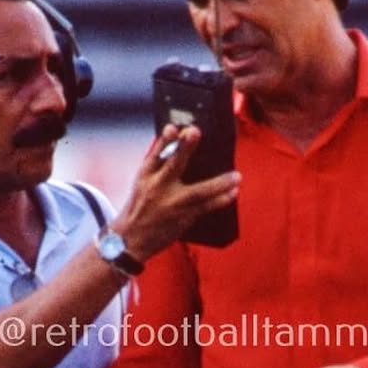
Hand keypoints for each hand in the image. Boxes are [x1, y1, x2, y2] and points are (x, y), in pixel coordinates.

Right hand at [113, 125, 238, 260]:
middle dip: (184, 148)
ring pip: (197, 192)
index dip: (164, 140)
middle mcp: (157, 188)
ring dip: (218, 183)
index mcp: (145, 176)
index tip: (173, 128)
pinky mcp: (182, 218)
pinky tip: (232, 193)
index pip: (155, 154)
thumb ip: (159, 164)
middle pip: (172, 165)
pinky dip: (220, 200)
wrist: (131, 239)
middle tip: (195, 132)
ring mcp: (171, 204)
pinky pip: (205, 208)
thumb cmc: (140, 206)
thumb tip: (182, 143)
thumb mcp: (142, 182)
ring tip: (236, 176)